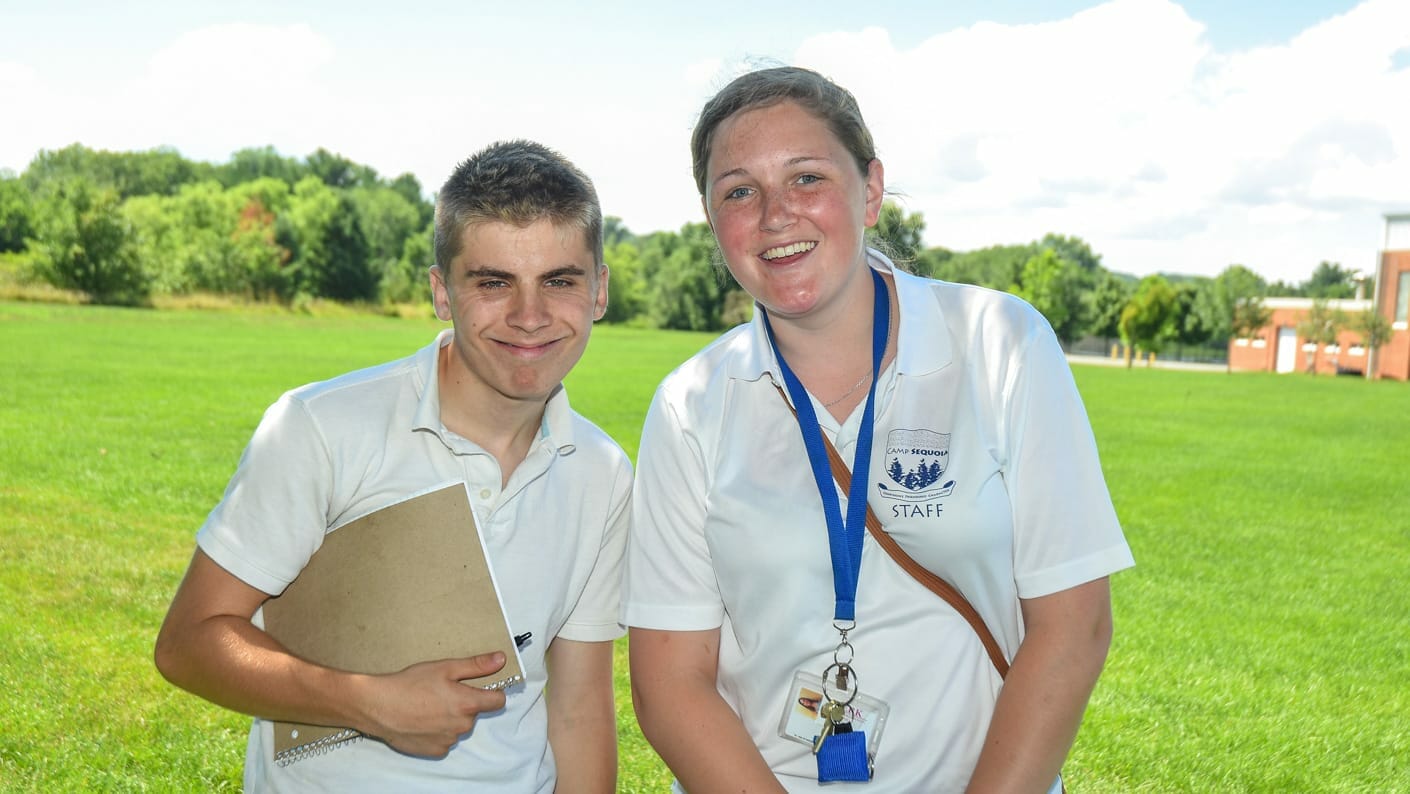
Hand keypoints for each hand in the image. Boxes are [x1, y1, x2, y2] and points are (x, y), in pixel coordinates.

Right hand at [360, 652, 508, 757]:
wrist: (379, 707)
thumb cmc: (410, 685)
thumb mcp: (445, 668)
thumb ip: (476, 665)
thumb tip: (500, 660)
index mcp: (468, 703)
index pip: (498, 701)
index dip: (492, 692)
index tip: (481, 687)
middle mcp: (462, 725)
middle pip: (474, 713)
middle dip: (464, 703)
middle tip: (442, 692)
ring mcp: (449, 740)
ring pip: (458, 726)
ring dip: (450, 718)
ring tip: (428, 705)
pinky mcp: (435, 750)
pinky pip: (445, 739)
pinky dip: (438, 731)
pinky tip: (422, 720)